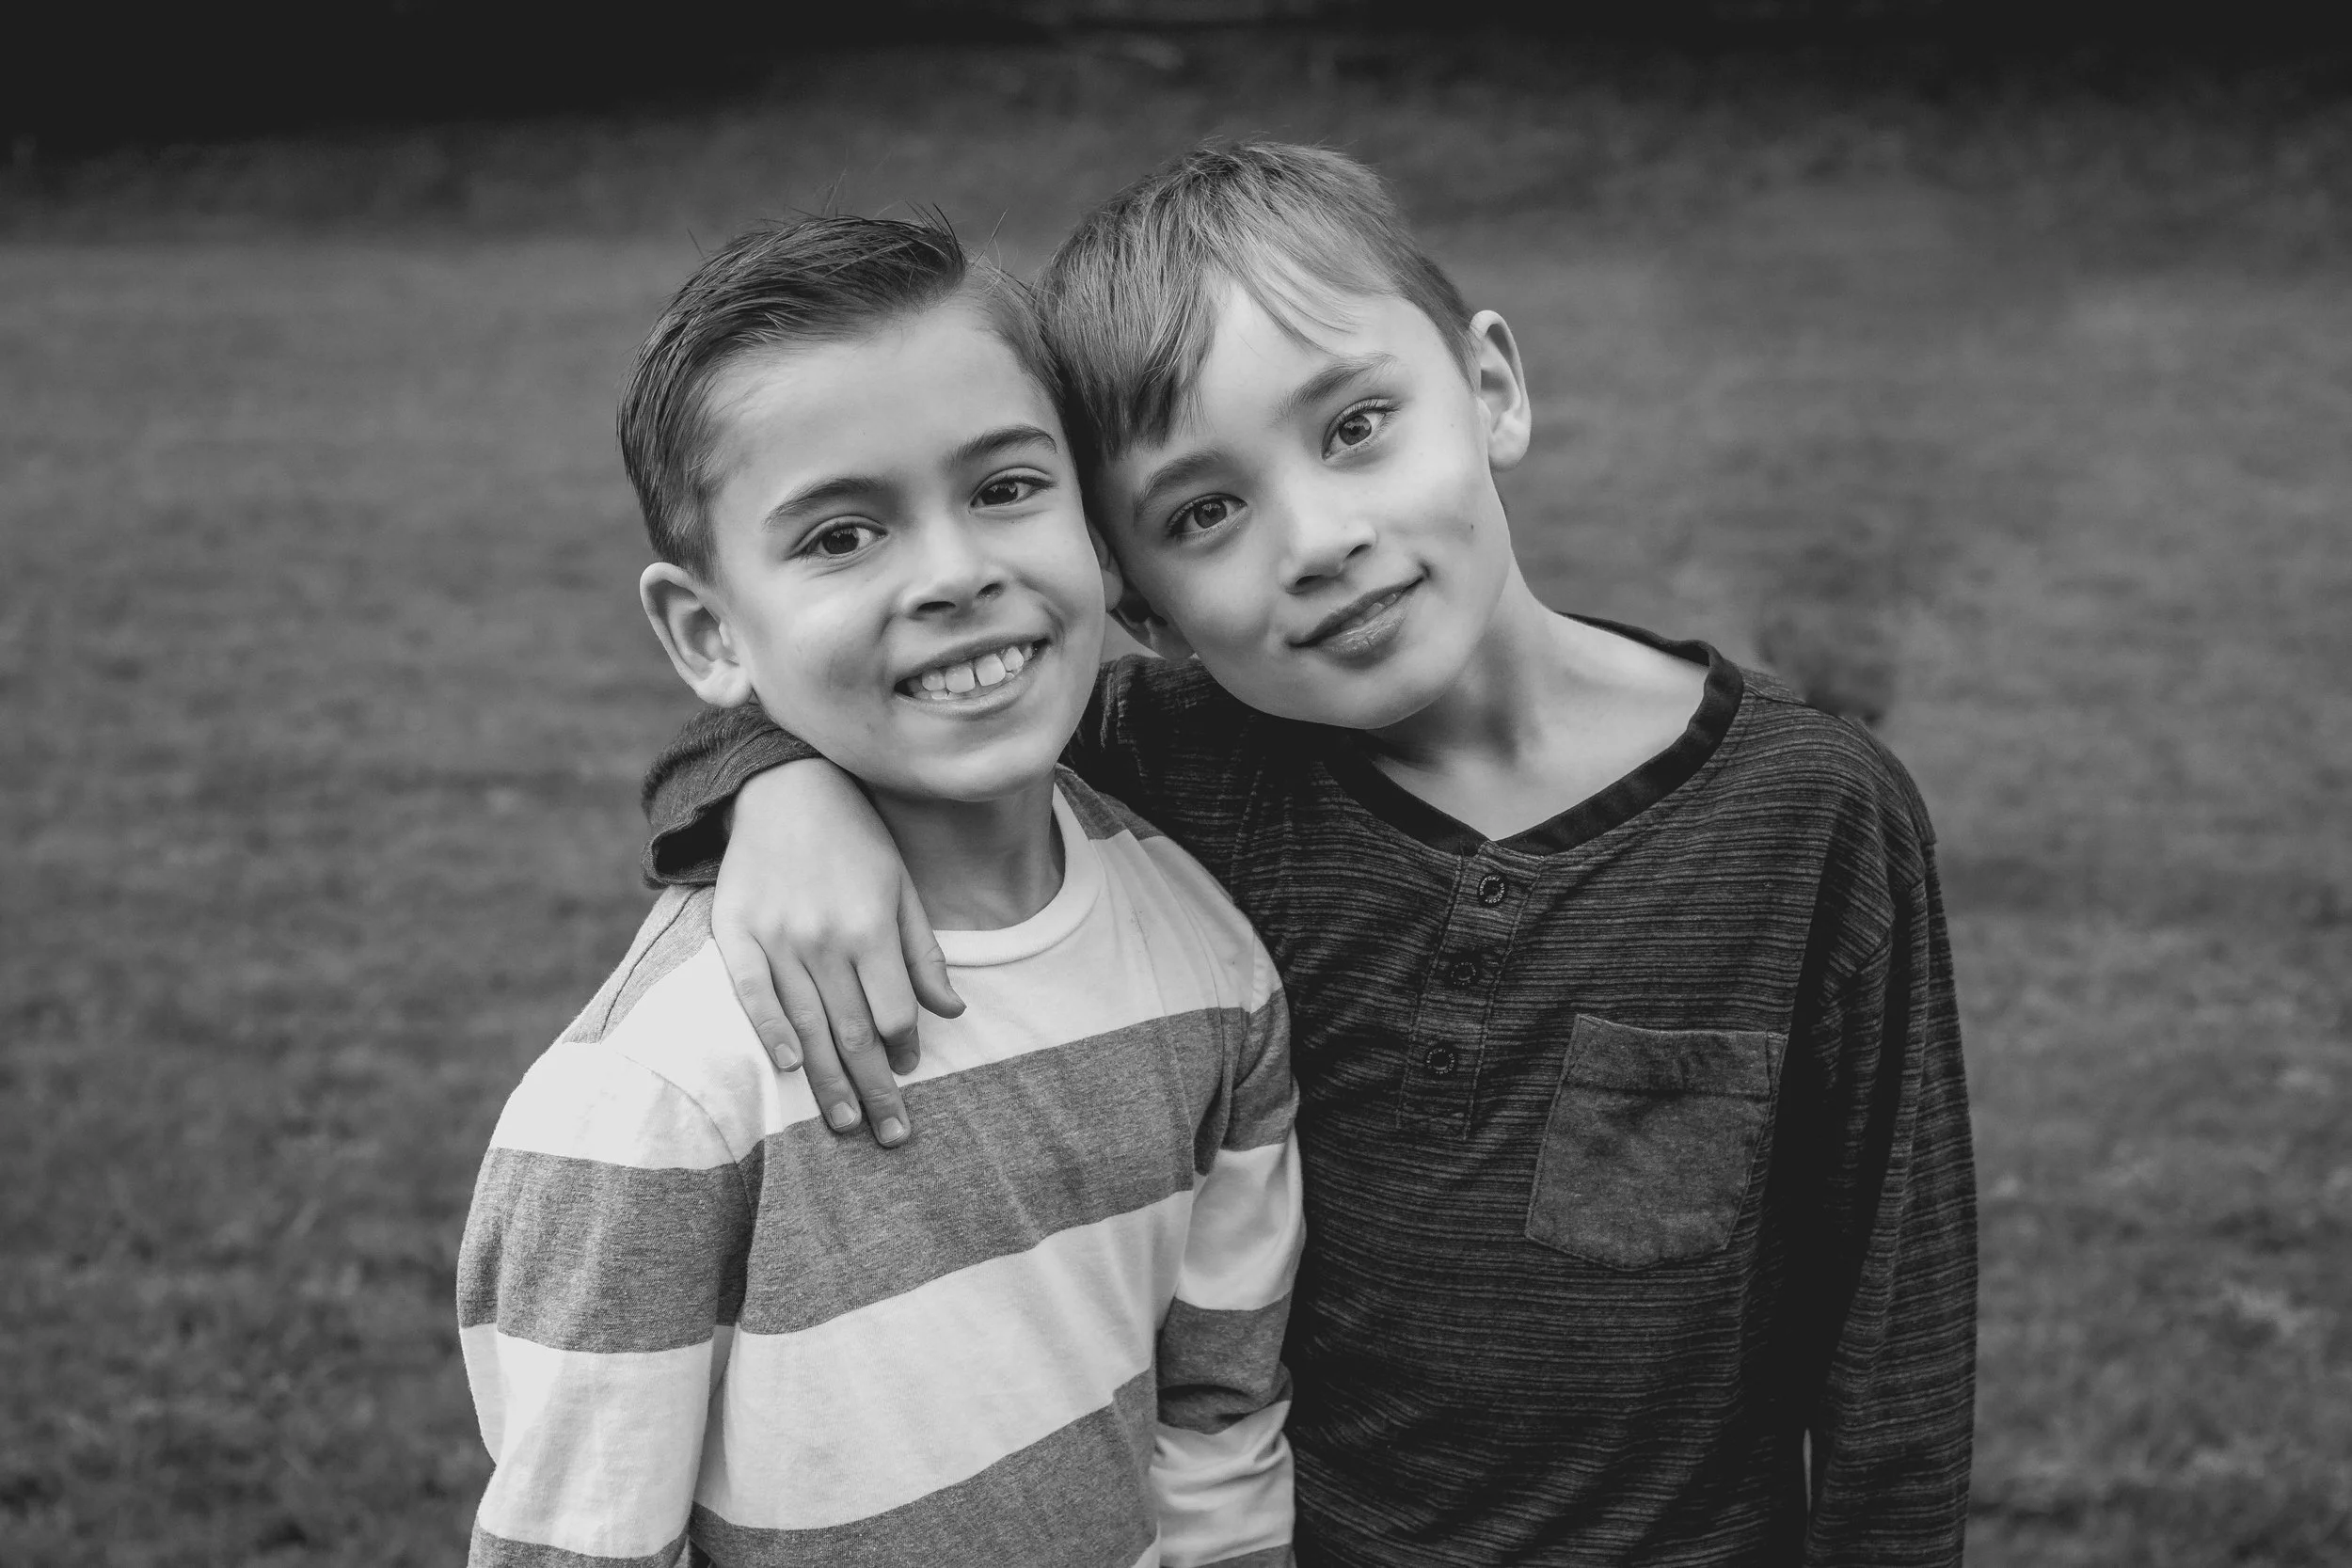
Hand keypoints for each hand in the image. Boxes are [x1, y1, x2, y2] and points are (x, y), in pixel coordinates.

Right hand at [711, 761, 962, 1146]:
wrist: (784, 786)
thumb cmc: (855, 839)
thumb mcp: (902, 887)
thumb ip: (921, 953)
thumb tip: (951, 1012)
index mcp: (870, 928)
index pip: (892, 1011)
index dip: (903, 1050)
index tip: (908, 1074)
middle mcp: (824, 939)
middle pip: (853, 1031)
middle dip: (874, 1089)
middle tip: (889, 1136)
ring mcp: (777, 938)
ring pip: (805, 1025)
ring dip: (827, 1080)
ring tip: (846, 1124)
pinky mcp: (735, 932)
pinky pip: (752, 993)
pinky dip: (769, 1032)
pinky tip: (788, 1068)